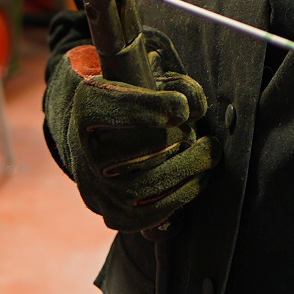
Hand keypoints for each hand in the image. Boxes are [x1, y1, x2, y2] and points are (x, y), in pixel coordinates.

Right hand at [45, 32, 221, 231]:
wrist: (103, 140)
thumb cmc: (135, 102)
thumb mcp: (149, 79)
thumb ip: (177, 85)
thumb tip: (192, 109)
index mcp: (89, 107)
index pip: (116, 108)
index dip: (151, 109)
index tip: (181, 109)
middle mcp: (85, 150)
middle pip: (137, 149)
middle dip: (179, 141)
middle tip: (200, 136)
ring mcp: (96, 187)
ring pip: (146, 186)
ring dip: (187, 170)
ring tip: (208, 155)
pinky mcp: (112, 213)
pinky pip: (148, 214)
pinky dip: (180, 197)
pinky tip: (198, 179)